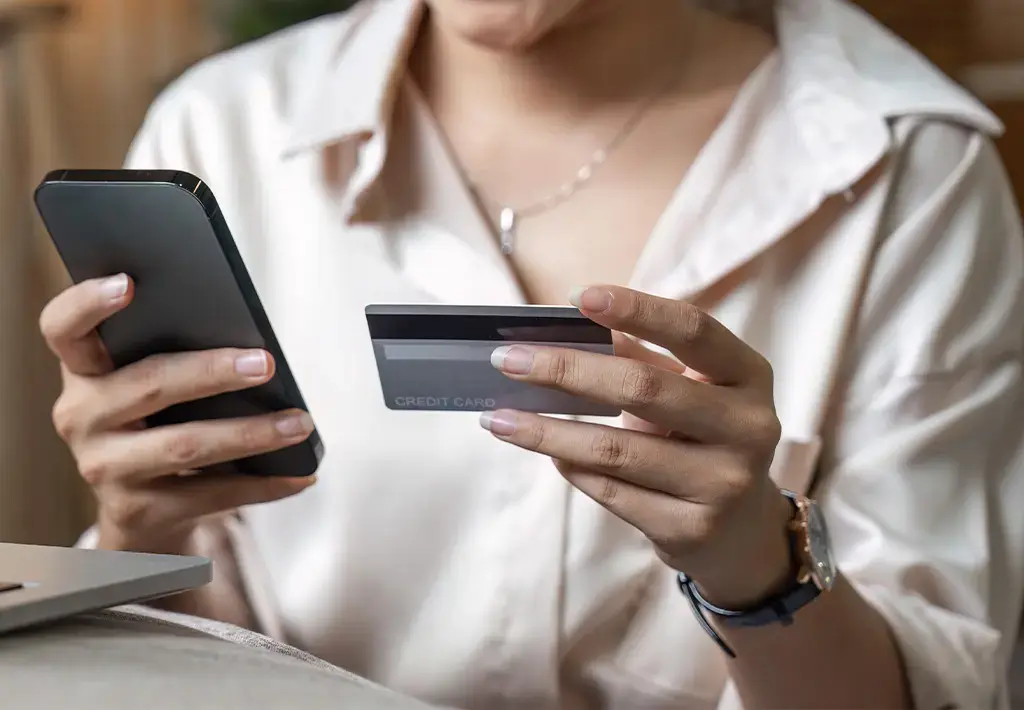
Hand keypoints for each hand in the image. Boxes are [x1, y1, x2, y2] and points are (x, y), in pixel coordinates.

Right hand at [39, 273, 316, 554]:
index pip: (63, 328)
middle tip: (266, 364)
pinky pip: (211, 494)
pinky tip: (301, 476)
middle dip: (213, 372)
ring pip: (185, 444)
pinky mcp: (137, 511)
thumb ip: (180, 355)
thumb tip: (253, 344)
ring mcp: (105, 468)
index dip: (87, 303)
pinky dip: (264, 484)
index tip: (129, 282)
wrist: (143, 512)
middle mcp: (81, 417)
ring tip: (299, 423)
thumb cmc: (160, 425)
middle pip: (149, 383)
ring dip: (251, 433)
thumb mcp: (157, 388)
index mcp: (84, 371)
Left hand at [481, 285, 793, 607]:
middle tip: (507, 360)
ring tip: (498, 418)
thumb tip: (565, 326)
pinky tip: (544, 452)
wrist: (742, 532)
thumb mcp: (690, 390)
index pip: (693, 329)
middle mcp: (747, 427)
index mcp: (747, 376)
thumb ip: (641, 357)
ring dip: (547, 432)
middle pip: (644, 389)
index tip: (578, 296)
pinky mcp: (691, 529)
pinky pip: (612, 492)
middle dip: (565, 371)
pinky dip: (570, 467)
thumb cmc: (703, 439)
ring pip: (616, 450)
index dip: (637, 308)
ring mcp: (723, 483)